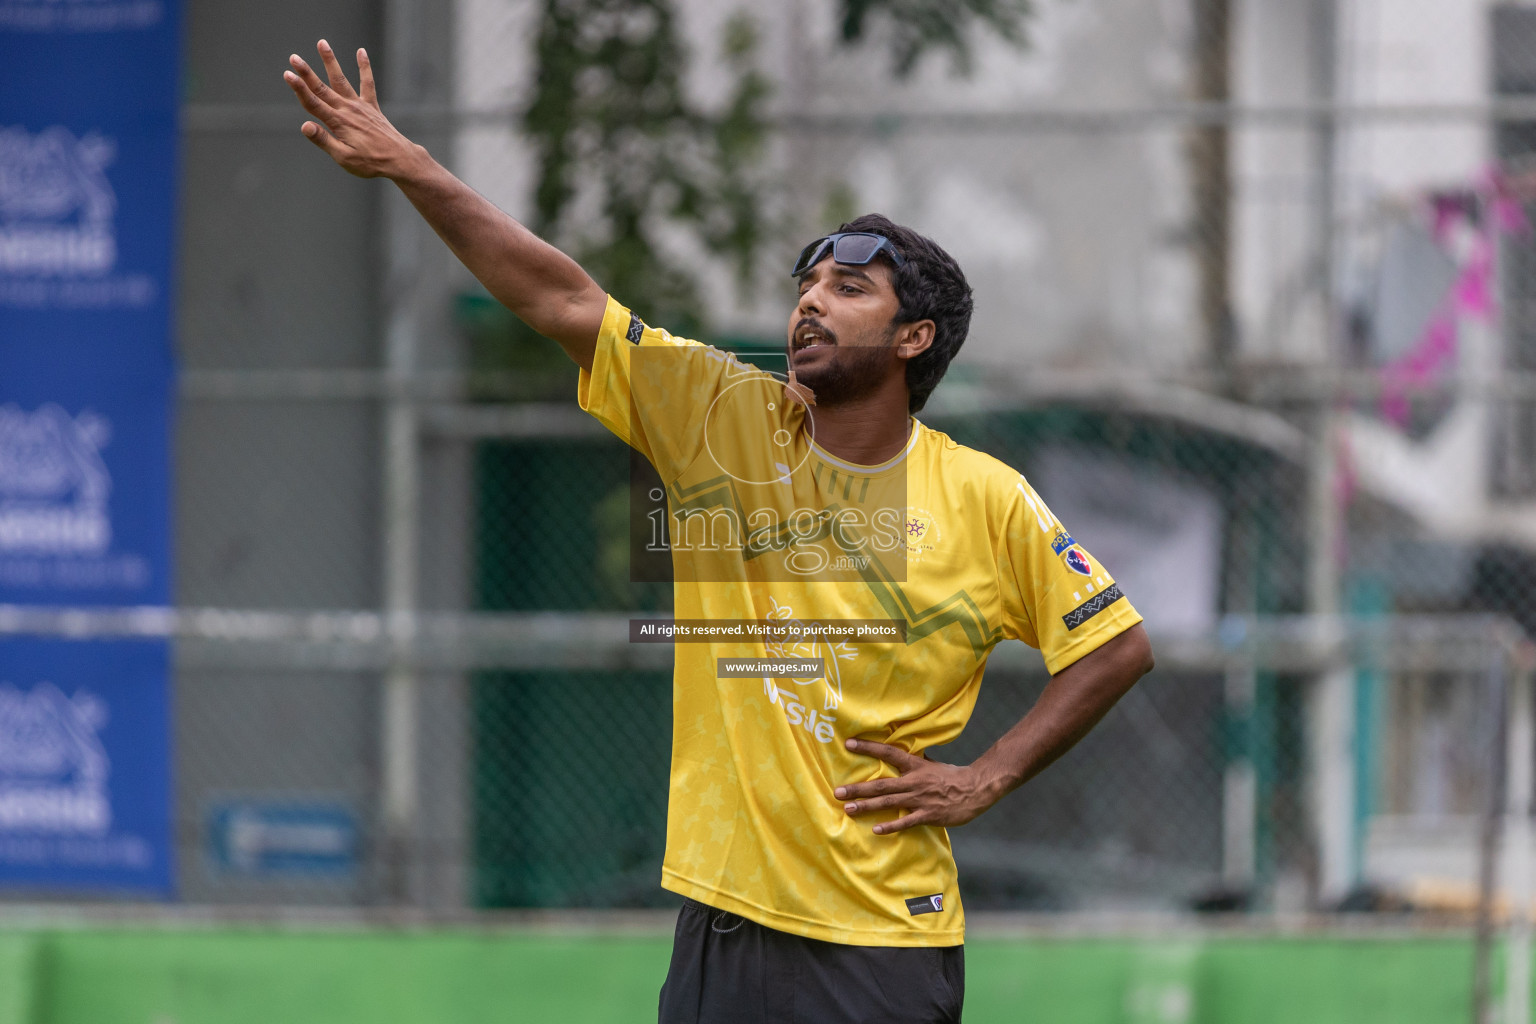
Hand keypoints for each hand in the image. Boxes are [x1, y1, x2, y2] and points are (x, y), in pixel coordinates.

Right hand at [282, 40, 418, 178]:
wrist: (400, 160)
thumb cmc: (370, 163)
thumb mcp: (343, 157)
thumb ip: (323, 140)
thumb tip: (304, 126)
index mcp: (338, 123)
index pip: (313, 103)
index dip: (299, 89)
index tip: (287, 74)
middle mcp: (347, 110)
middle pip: (322, 88)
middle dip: (306, 73)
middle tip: (293, 57)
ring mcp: (360, 106)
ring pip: (341, 80)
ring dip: (330, 61)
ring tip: (322, 43)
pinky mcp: (372, 107)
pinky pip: (368, 83)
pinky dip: (364, 67)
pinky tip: (361, 51)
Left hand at [834, 738, 999, 834]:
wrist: (976, 789)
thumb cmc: (952, 776)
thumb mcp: (931, 764)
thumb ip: (914, 761)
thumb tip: (898, 752)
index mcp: (915, 765)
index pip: (888, 752)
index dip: (868, 747)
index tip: (848, 743)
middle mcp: (914, 781)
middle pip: (881, 784)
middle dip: (858, 788)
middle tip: (837, 792)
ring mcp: (920, 799)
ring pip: (888, 803)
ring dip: (867, 806)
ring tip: (848, 809)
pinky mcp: (928, 814)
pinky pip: (906, 821)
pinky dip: (891, 826)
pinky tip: (876, 830)